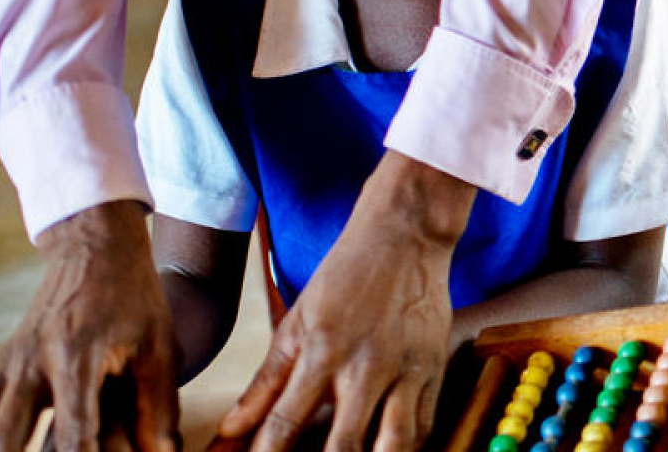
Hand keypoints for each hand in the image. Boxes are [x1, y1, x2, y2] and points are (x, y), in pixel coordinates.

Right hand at [0, 200, 179, 451]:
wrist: (94, 247)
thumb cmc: (135, 297)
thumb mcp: (159, 345)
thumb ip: (158, 404)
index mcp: (76, 358)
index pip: (72, 434)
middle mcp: (33, 364)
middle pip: (3, 442)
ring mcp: (11, 365)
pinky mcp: (3, 365)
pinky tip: (14, 451)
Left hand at [212, 151, 475, 451]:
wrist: (404, 236)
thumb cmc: (345, 275)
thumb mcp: (296, 322)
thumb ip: (266, 382)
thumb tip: (232, 428)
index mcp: (322, 351)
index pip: (286, 423)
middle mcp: (365, 366)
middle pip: (344, 445)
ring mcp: (406, 370)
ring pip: (394, 444)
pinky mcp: (434, 368)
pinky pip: (424, 426)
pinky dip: (405, 448)